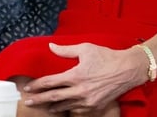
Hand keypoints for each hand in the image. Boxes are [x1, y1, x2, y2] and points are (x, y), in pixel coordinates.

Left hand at [22, 43, 142, 113]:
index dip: (37, 85)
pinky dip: (69, 109)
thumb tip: (50, 46)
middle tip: (28, 101)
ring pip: (66, 106)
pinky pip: (78, 110)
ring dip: (53, 106)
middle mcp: (80, 90)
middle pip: (54, 97)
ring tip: (44, 106)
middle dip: (40, 99)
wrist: (129, 69)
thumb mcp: (85, 49)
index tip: (28, 87)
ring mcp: (89, 100)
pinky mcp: (97, 106)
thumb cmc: (106, 56)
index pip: (50, 82)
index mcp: (75, 75)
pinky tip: (63, 108)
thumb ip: (65, 50)